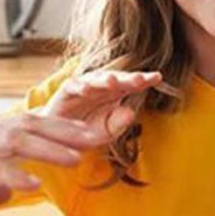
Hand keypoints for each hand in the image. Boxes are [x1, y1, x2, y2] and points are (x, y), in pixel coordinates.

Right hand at [0, 114, 110, 211]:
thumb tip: (7, 195)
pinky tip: (31, 184)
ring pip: (10, 140)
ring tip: (75, 158)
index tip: (91, 134)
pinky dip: (10, 174)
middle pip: (27, 124)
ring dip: (46, 148)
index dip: (61, 127)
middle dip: (65, 131)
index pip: (27, 123)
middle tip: (98, 138)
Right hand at [41, 69, 164, 140]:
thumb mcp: (105, 134)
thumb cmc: (84, 133)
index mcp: (115, 94)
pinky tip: (87, 89)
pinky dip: (79, 86)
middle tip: (140, 79)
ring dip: (104, 79)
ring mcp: (83, 86)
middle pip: (117, 79)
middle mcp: (101, 87)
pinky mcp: (66, 91)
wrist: (57, 138)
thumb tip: (131, 112)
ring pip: (96, 79)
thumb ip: (118, 125)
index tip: (157, 77)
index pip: (132, 85)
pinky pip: (73, 86)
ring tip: (114, 81)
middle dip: (128, 78)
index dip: (144, 80)